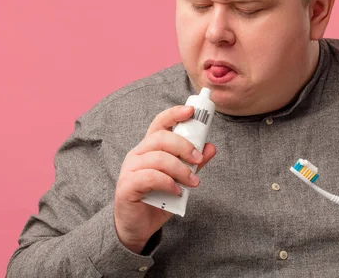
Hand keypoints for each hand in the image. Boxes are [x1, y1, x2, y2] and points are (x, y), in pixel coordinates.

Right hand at [114, 105, 216, 252]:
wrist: (138, 227)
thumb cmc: (158, 199)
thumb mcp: (180, 179)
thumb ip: (193, 163)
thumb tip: (210, 147)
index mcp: (149, 148)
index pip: (160, 123)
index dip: (174, 114)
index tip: (192, 111)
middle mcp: (137, 154)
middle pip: (161, 138)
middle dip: (184, 146)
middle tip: (198, 160)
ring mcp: (130, 169)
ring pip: (158, 158)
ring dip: (180, 169)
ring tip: (193, 182)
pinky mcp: (127, 186)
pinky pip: (149, 177)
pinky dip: (168, 183)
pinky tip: (177, 191)